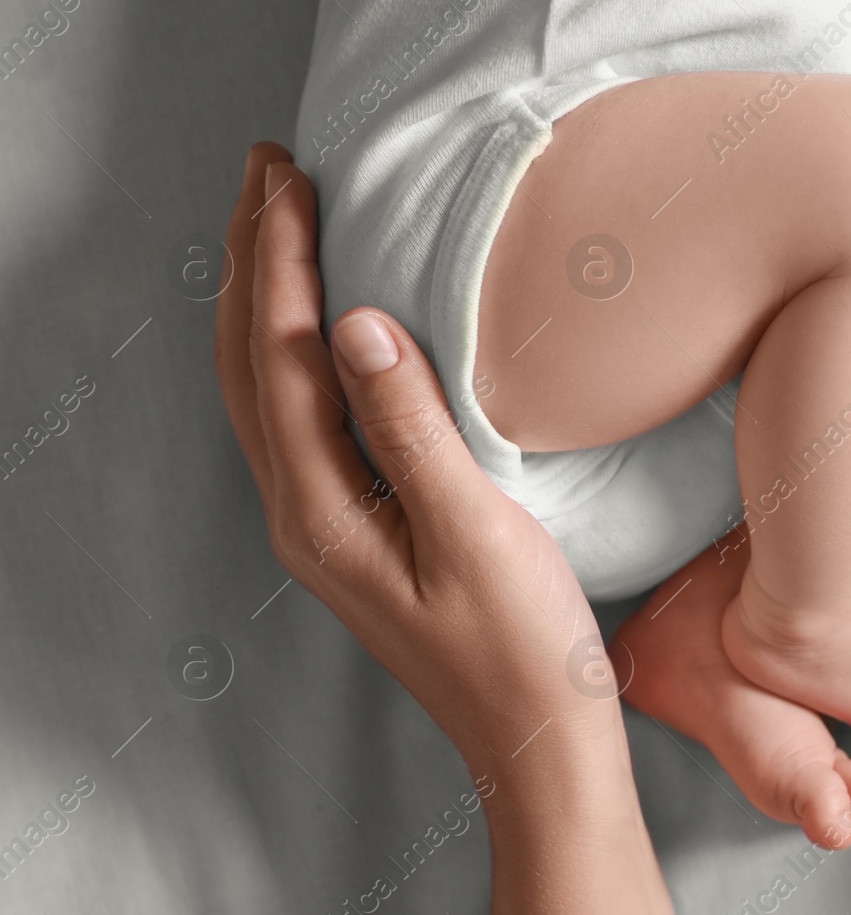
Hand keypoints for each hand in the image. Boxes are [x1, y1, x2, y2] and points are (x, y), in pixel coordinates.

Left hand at [214, 143, 695, 914]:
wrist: (536, 742)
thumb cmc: (523, 648)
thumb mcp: (476, 533)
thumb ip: (411, 429)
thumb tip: (355, 324)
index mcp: (322, 510)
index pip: (281, 356)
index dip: (281, 260)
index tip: (289, 175)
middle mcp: (302, 515)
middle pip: (250, 364)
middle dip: (254, 261)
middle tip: (269, 171)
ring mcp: (323, 527)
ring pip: (265, 389)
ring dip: (266, 300)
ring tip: (280, 225)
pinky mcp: (355, 532)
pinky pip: (297, 418)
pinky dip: (294, 351)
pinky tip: (324, 327)